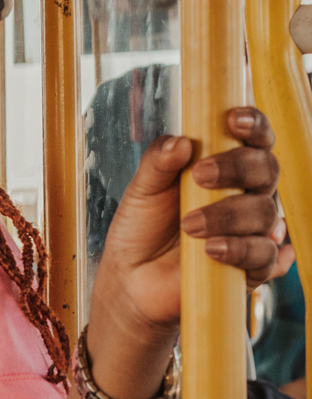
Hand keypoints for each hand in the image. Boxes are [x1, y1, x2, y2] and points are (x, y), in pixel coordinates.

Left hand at [91, 107, 290, 369]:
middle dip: (237, 168)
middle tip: (200, 176)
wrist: (131, 278)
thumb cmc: (142, 227)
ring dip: (228, 216)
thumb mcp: (142, 190)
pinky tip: (213, 250)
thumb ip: (158, 162)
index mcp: (226, 167)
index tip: (233, 120)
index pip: (254, 139)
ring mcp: (252, 231)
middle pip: (267, 169)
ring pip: (265, 214)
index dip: (253, 124)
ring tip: (189, 226)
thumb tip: (180, 142)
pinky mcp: (250, 267)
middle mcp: (247, 195)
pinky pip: (264, 257)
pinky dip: (240, 250)